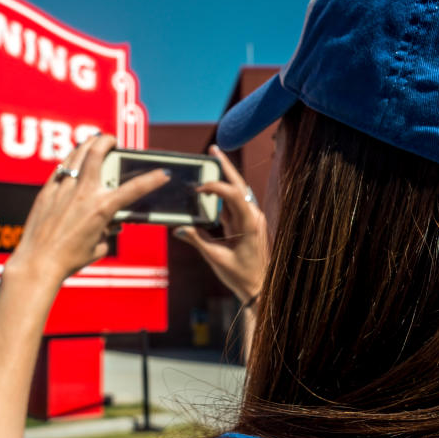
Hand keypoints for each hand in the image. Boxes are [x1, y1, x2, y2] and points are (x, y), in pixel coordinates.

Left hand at [6, 135, 169, 285]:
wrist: (38, 262)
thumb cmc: (69, 260)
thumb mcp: (98, 247)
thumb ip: (108, 232)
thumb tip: (109, 226)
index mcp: (102, 209)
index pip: (134, 189)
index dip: (153, 180)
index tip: (163, 173)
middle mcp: (83, 194)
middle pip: (97, 153)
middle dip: (107, 141)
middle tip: (112, 140)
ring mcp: (63, 190)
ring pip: (77, 155)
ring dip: (88, 144)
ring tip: (93, 141)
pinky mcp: (47, 192)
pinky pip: (61, 168)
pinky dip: (71, 160)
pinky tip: (73, 161)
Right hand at [174, 145, 267, 302]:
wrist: (260, 289)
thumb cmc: (241, 275)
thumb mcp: (215, 258)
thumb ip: (197, 240)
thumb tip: (179, 228)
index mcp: (249, 223)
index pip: (232, 194)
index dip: (214, 186)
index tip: (197, 189)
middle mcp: (253, 216)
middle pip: (239, 185)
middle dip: (225, 166)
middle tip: (213, 149)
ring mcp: (251, 219)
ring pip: (238, 192)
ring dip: (226, 177)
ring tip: (213, 160)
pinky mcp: (247, 224)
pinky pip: (235, 204)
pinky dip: (224, 194)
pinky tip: (213, 187)